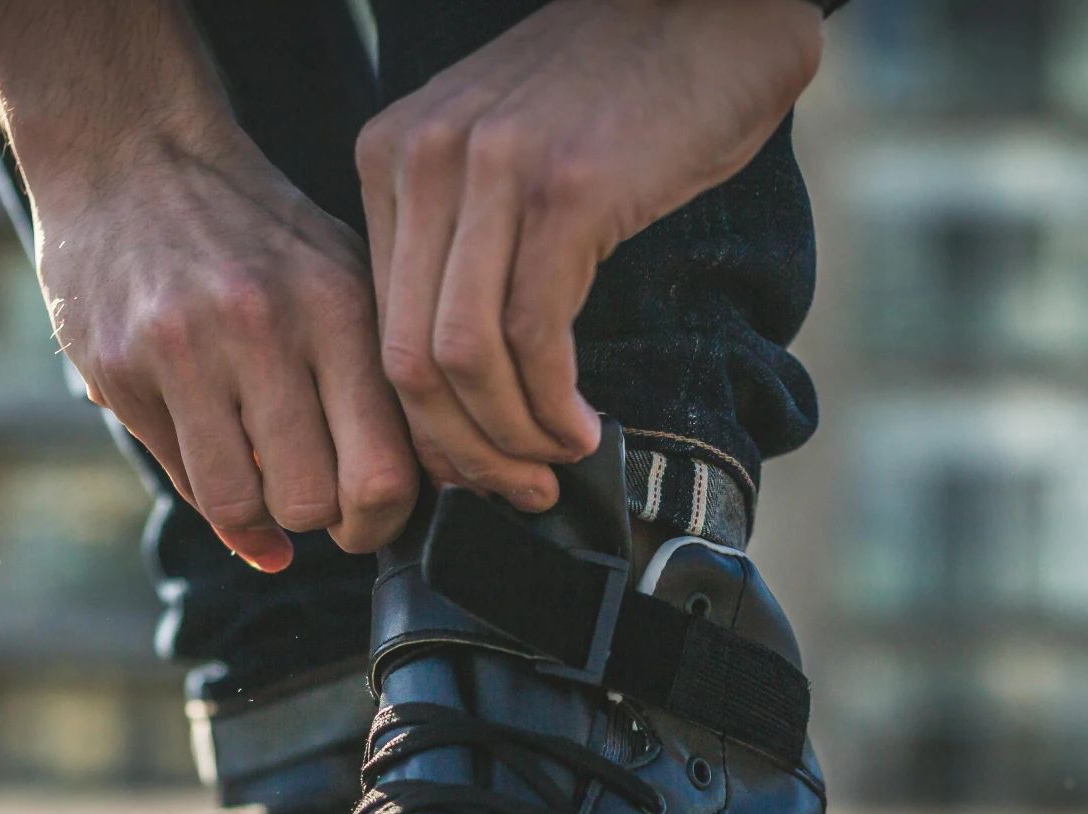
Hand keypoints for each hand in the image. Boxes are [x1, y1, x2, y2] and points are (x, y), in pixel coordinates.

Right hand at [36, 133, 419, 569]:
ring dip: (257, 507)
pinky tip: (212, 435)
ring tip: (259, 464)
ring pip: (242, 503)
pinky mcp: (119, 367)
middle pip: (313, 502)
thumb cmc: (253, 231)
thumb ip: (362, 395)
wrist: (131, 150)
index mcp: (337, 304)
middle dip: (318, 517)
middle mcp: (264, 325)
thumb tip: (353, 523)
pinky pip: (183, 477)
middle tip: (311, 490)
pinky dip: (207, 480)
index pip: (384, 472)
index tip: (367, 514)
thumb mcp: (331, 281)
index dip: (381, 520)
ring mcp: (184, 347)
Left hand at [355, 0, 822, 512]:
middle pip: (406, 359)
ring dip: (510, 440)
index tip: (475, 466)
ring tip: (554, 466)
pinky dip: (553, 405)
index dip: (425, 422)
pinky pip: (532, 336)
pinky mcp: (563, 190)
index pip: (379, 327)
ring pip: (461, 361)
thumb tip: (465, 385)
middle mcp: (421, 160)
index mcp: (392, 158)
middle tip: (516, 491)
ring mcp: (489, 171)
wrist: (709, 6)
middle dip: (461, 452)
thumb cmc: (622, 93)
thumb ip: (469, 246)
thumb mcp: (507, 157)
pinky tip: (583, 426)